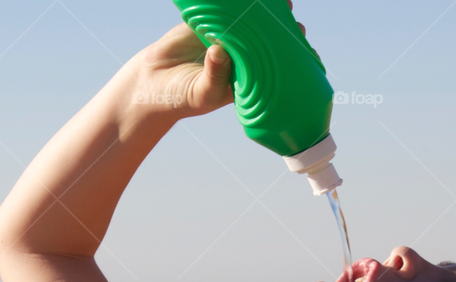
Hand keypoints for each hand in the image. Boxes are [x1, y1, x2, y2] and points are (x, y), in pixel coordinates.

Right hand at [128, 1, 308, 120]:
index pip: (273, 66)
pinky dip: (234, 3)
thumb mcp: (204, 92)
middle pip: (265, 41)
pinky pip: (223, 10)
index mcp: (246, 77)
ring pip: (248, 22)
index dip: (289, 58)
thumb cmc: (183, 98)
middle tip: (294, 23)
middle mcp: (240, 57)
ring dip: (263, 12)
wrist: (152, 84)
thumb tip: (221, 49)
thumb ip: (216, 74)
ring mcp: (224, 39)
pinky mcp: (207, 24)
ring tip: (282, 3)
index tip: (303, 50)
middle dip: (281, 31)